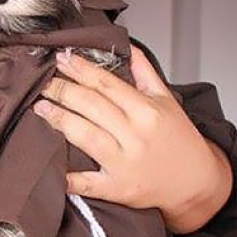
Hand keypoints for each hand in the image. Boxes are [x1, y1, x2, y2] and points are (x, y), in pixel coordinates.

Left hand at [33, 46, 232, 234]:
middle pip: (92, 106)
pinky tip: (52, 169)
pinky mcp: (118, 188)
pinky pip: (89, 183)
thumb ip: (146, 73)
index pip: (107, 83)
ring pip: (86, 136)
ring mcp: (125, 163)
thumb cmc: (180, 141)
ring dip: (59, 119)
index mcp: (147, 110)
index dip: (81, 69)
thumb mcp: (167, 101)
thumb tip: (128, 47)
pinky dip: (70, 178)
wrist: (196, 182)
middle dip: (63, 90)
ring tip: (40, 106)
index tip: (62, 58)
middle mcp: (135, 135)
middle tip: (43, 81)